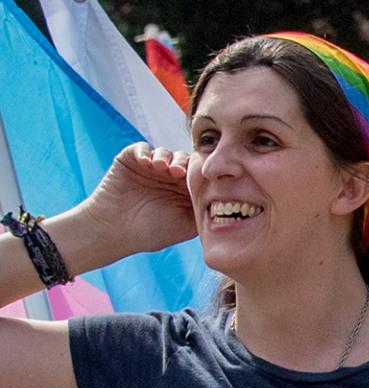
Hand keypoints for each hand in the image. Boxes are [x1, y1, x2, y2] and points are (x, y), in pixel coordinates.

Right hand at [80, 142, 196, 254]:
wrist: (113, 232)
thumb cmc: (149, 233)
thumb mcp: (184, 226)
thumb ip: (203, 213)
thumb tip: (229, 205)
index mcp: (182, 190)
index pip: (197, 174)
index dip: (200, 174)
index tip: (201, 180)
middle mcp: (168, 175)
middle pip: (183, 159)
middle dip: (183, 164)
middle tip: (179, 173)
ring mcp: (150, 166)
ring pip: (165, 152)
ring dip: (165, 158)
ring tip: (163, 168)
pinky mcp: (131, 159)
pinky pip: (141, 148)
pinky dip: (145, 152)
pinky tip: (147, 162)